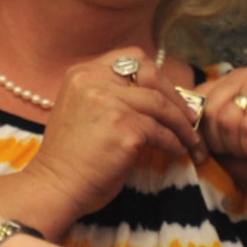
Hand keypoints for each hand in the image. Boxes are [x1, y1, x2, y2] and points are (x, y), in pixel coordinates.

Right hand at [0, 49, 205, 238]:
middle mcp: (94, 81)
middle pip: (151, 76)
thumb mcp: (80, 110)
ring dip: (182, 125)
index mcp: (82, 73)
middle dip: (175, 97)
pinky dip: (175, 142)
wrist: (54, 187)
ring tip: (191, 141)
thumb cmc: (70, 158)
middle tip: (189, 118)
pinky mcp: (124, 128)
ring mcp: (109, 102)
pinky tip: (178, 152)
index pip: (132, 59)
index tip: (169, 96)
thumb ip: (108, 95)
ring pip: (161, 105)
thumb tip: (154, 98)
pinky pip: (162, 132)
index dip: (156, 76)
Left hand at [198, 65, 246, 230]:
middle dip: (222, 141)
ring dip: (240, 146)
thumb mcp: (223, 143)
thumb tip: (177, 119)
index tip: (219, 150)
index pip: (198, 97)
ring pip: (226, 118)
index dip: (203, 131)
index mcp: (237, 79)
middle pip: (210, 109)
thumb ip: (203, 126)